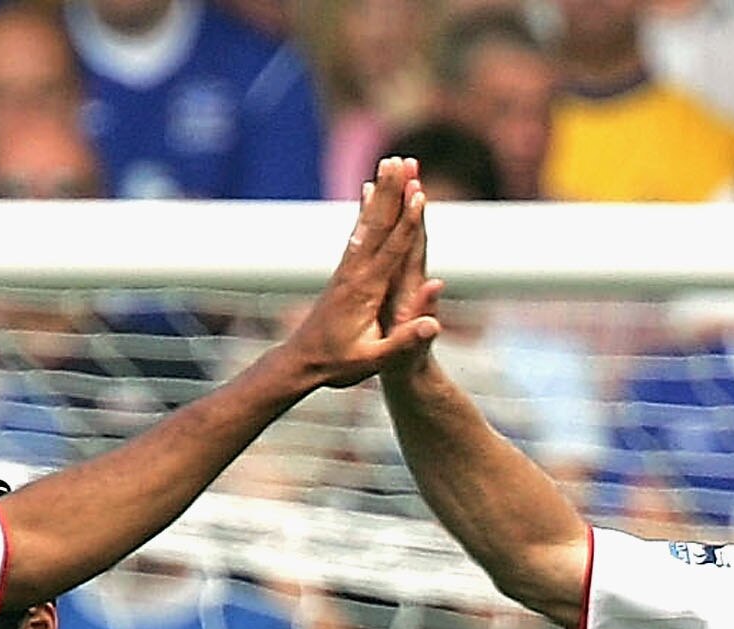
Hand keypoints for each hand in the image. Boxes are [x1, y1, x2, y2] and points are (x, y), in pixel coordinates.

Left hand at [271, 158, 442, 392]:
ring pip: (367, 223)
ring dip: (380, 192)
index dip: (407, 222)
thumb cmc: (338, 365)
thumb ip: (403, 342)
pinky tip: (369, 192)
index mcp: (366, 291)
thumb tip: (433, 324)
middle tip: (401, 159)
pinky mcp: (343, 271)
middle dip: (391, 191)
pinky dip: (366, 209)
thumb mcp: (373, 361)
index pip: (392, 250)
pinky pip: (358, 233)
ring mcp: (347, 269)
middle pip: (378, 225)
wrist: (300, 362)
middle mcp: (354, 273)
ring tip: (388, 163)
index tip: (419, 193)